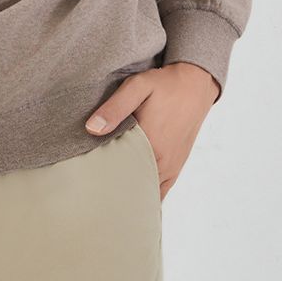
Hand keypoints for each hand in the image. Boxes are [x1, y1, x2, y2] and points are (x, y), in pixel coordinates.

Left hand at [83, 63, 219, 200]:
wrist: (195, 86)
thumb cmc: (164, 85)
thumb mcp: (137, 87)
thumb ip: (115, 108)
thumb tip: (91, 129)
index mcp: (150, 144)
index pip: (119, 173)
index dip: (101, 177)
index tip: (86, 177)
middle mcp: (163, 162)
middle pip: (131, 186)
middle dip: (112, 188)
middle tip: (92, 187)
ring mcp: (171, 169)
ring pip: (146, 192)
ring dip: (128, 192)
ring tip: (108, 190)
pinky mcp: (176, 168)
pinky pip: (160, 192)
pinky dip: (145, 194)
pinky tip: (131, 195)